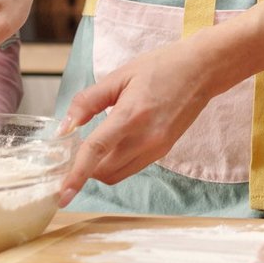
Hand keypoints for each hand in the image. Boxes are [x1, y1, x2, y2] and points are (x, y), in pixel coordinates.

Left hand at [55, 40, 216, 205]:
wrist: (201, 70)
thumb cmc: (162, 66)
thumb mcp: (120, 76)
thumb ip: (88, 101)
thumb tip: (65, 127)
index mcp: (131, 115)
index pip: (96, 151)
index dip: (76, 175)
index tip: (62, 195)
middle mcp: (146, 138)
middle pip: (104, 172)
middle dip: (84, 168)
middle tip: (73, 150)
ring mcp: (157, 148)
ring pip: (117, 175)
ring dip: (99, 168)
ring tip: (94, 145)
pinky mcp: (163, 151)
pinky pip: (131, 167)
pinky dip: (116, 162)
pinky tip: (114, 142)